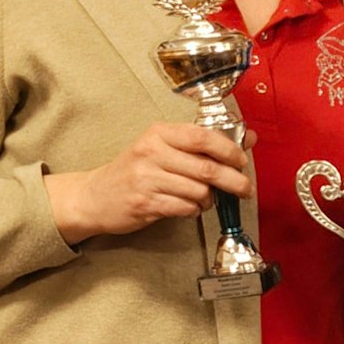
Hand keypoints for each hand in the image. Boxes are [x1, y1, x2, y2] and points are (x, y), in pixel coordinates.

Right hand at [45, 122, 252, 244]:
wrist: (94, 196)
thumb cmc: (135, 170)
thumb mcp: (164, 148)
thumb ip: (204, 143)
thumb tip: (249, 137)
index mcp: (159, 133)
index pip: (203, 137)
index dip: (230, 150)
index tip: (242, 161)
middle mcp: (151, 153)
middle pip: (207, 168)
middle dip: (233, 181)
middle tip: (245, 189)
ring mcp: (146, 178)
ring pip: (199, 191)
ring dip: (210, 199)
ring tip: (206, 199)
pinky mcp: (144, 203)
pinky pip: (185, 208)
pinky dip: (194, 210)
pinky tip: (190, 207)